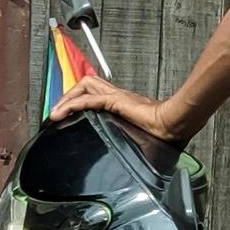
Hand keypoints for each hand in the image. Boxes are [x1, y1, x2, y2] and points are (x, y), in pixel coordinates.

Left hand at [48, 76, 185, 141]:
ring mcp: (117, 97)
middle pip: (89, 83)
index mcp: (125, 102)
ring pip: (85, 85)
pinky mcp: (114, 102)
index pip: (99, 90)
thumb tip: (136, 146)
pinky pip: (87, 100)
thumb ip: (134, 133)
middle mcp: (119, 95)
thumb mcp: (141, 132)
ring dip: (67, 97)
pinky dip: (70, 105)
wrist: (173, 124)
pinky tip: (60, 113)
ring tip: (56, 111)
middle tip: (59, 109)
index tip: (69, 112)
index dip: (81, 97)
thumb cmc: (165, 128)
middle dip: (70, 94)